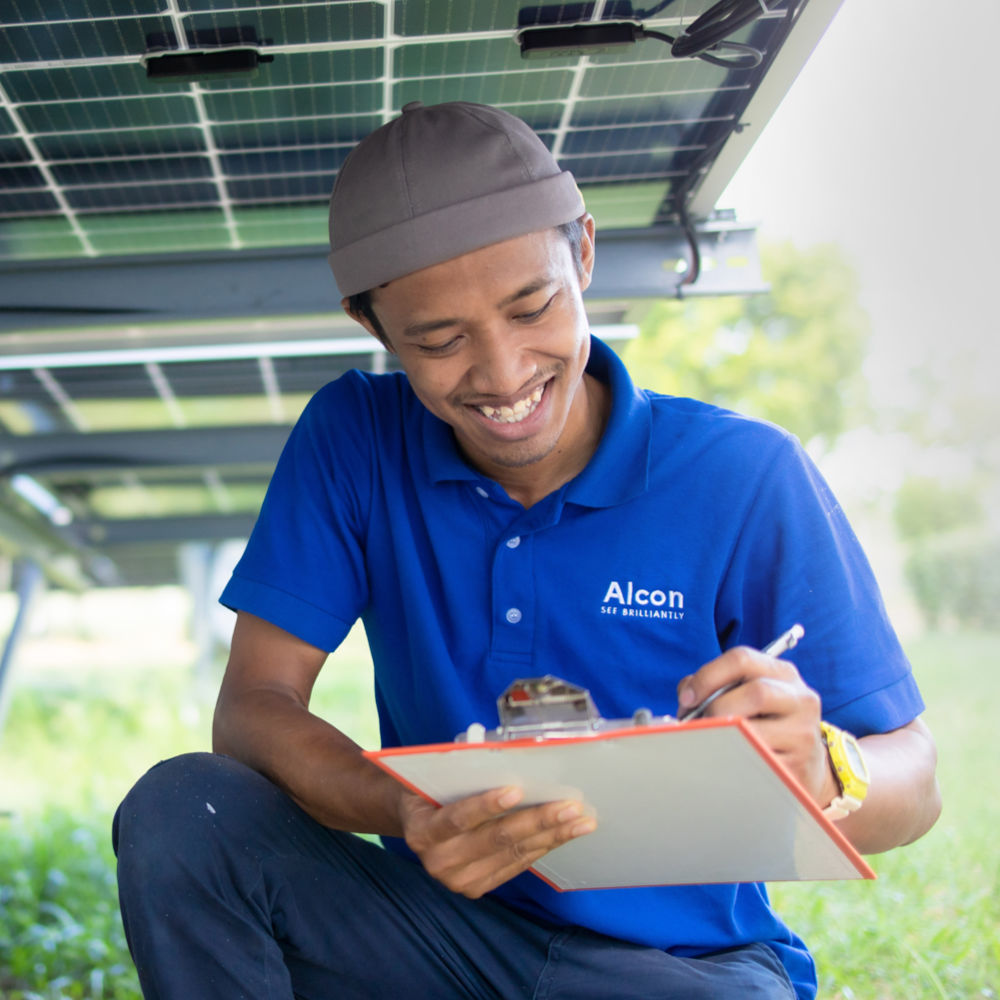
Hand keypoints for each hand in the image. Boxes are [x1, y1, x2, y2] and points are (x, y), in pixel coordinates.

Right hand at [398, 786, 595, 897]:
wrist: (415, 823)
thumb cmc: (430, 789)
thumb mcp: (436, 775)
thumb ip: (463, 768)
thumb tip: (507, 754)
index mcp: (423, 830)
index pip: (458, 818)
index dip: (487, 805)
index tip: (517, 790)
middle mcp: (439, 861)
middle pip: (496, 839)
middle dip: (538, 820)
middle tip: (570, 806)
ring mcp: (459, 879)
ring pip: (513, 854)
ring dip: (551, 836)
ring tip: (581, 821)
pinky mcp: (476, 888)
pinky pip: (517, 866)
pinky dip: (542, 848)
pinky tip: (563, 834)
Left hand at [677, 646, 838, 807]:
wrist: (804, 763)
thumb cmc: (762, 722)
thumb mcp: (744, 694)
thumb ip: (713, 687)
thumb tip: (687, 697)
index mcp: (782, 672)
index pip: (742, 659)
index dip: (708, 676)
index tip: (687, 698)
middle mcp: (799, 697)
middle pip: (755, 692)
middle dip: (717, 708)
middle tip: (698, 724)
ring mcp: (803, 732)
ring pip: (757, 729)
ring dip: (722, 736)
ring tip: (708, 741)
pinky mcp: (799, 764)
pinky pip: (758, 760)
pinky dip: (733, 758)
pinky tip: (724, 758)